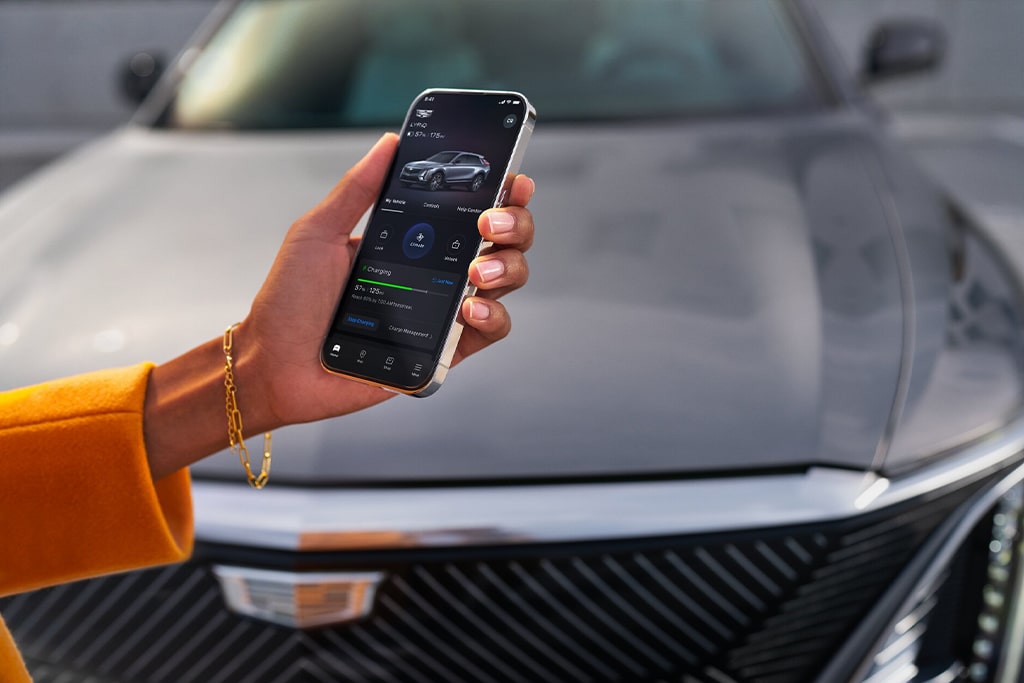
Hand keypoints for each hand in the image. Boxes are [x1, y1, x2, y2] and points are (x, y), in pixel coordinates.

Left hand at [241, 133, 535, 427]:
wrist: (275, 363)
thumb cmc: (289, 301)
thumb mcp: (318, 232)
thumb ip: (357, 188)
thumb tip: (390, 142)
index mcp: (411, 240)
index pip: (469, 210)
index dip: (500, 193)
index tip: (511, 179)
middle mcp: (435, 272)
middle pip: (503, 240)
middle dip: (514, 224)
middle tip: (489, 224)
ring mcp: (443, 310)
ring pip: (507, 280)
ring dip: (507, 267)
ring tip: (478, 270)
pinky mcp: (445, 350)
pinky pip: (491, 330)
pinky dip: (493, 316)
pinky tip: (470, 307)